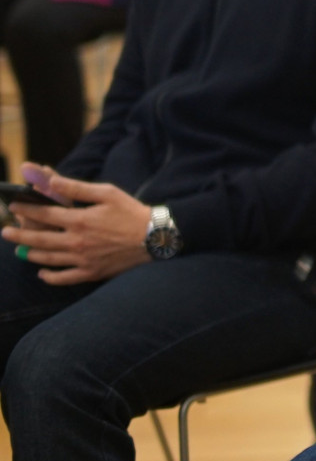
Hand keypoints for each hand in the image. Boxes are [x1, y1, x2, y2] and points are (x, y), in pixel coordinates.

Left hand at [1, 164, 151, 284]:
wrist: (155, 238)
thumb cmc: (131, 212)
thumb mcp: (107, 193)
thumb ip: (77, 188)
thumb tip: (51, 181)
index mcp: (79, 220)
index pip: (44, 214)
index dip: (26, 210)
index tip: (14, 207)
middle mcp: (76, 242)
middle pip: (39, 239)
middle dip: (19, 234)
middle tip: (5, 232)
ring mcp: (82, 260)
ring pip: (47, 259)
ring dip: (30, 253)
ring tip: (18, 250)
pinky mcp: (91, 273)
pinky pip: (64, 278)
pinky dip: (50, 277)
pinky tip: (42, 273)